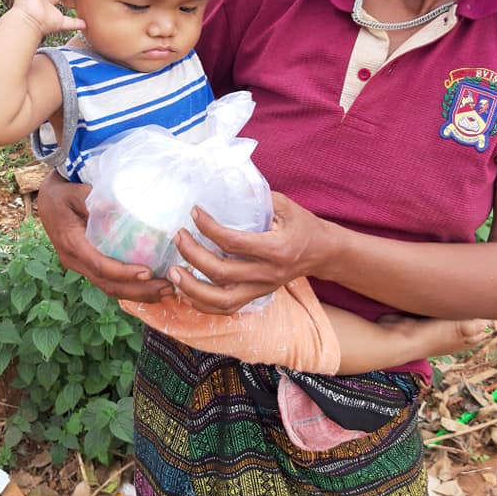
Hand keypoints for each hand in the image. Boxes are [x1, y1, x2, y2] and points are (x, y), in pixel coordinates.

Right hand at [37, 172, 172, 302]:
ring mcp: (81, 266)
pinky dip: (131, 288)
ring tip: (167, 291)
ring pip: (110, 288)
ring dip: (138, 293)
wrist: (48, 200)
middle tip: (168, 288)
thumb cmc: (62, 194)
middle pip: (108, 285)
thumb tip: (112, 205)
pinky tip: (152, 287)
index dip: (124, 273)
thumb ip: (91, 199)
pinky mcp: (88, 265)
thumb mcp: (74, 192)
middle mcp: (75, 261)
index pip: (100, 266)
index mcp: (73, 244)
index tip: (148, 272)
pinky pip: (109, 282)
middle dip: (139, 291)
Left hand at [169, 192, 325, 313]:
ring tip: (173, 273)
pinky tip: (186, 291)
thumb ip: (257, 198)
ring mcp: (261, 289)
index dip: (209, 227)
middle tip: (178, 237)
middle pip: (221, 272)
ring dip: (192, 289)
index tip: (194, 212)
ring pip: (221, 300)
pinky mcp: (256, 296)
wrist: (322, 252)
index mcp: (275, 249)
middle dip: (193, 255)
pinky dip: (203, 304)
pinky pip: (226, 309)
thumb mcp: (285, 205)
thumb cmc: (303, 225)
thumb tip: (224, 186)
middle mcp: (266, 274)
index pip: (233, 242)